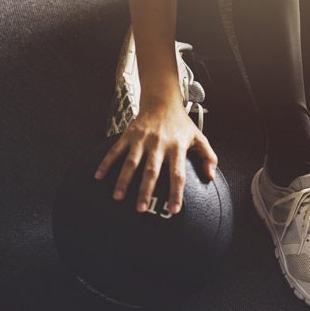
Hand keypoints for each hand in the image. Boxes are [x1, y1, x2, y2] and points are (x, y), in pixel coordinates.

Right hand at [93, 100, 217, 213]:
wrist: (163, 101)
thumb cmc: (181, 123)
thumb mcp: (200, 138)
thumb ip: (209, 158)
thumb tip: (210, 177)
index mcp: (177, 147)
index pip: (178, 174)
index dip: (176, 193)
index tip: (173, 209)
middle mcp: (159, 144)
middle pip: (152, 171)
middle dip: (146, 191)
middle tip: (141, 208)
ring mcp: (142, 139)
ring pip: (131, 162)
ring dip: (124, 180)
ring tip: (118, 197)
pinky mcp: (129, 134)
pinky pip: (116, 150)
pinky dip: (106, 163)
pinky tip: (99, 176)